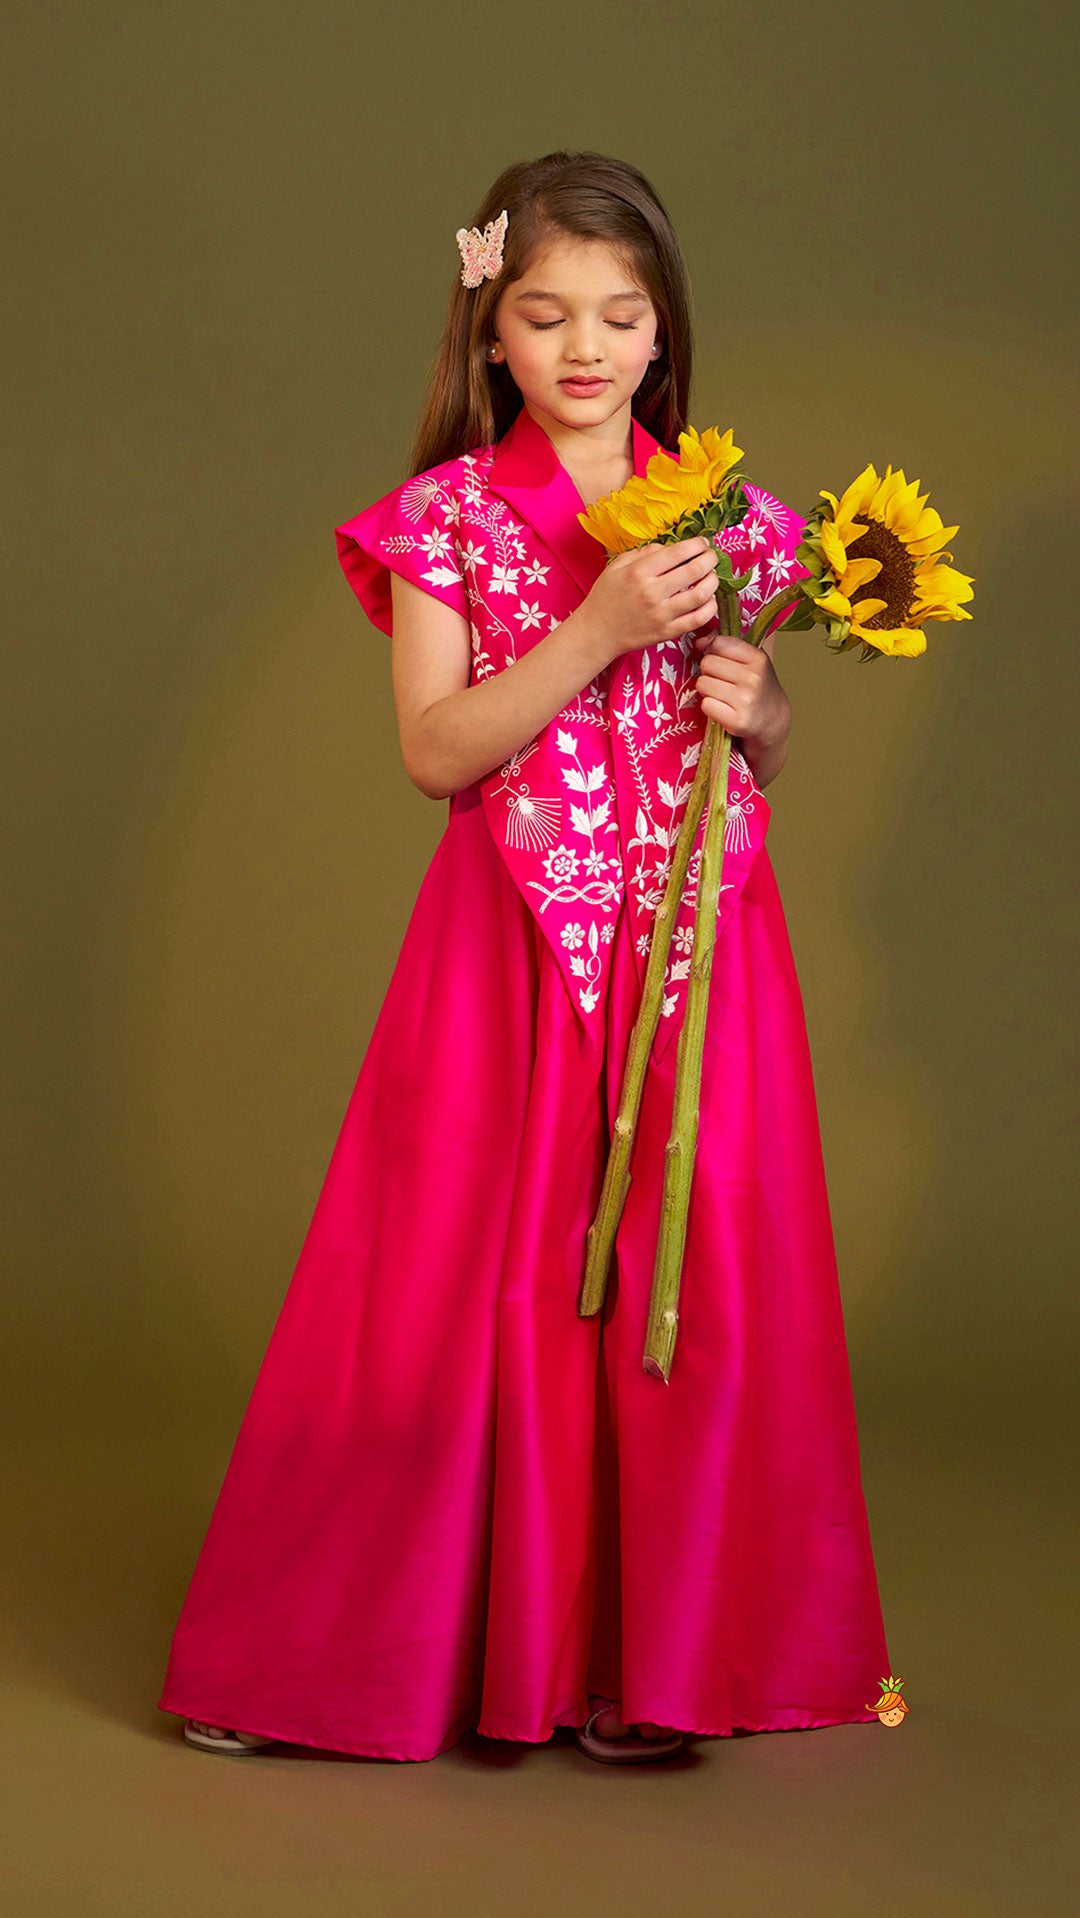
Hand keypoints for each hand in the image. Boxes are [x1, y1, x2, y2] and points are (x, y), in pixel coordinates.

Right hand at [575, 536, 720, 662]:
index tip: (702, 543)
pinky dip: (710, 607)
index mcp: (640, 572)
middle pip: (695, 570)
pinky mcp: (668, 633)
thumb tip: (671, 547)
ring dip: (713, 581)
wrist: (596, 633)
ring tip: (711, 576)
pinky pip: (699, 619)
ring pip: (702, 595)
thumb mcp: (617, 566)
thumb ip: (644, 552)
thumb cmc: (605, 597)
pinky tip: (708, 599)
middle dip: (710, 559)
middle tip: (712, 556)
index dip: (697, 544)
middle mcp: (653, 592)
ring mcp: (662, 615)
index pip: (679, 552)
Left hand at [691, 629, 789, 750]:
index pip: (719, 643)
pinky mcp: (736, 721)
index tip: (723, 661)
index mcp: (758, 659)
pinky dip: (710, 707)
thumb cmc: (757, 686)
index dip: (714, 651)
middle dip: (710, 672)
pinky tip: (723, 708)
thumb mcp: (751, 659)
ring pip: (703, 683)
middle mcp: (753, 678)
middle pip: (707, 663)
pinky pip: (705, 704)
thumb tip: (700, 641)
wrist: (773, 720)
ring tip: (723, 694)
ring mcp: (745, 700)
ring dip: (708, 690)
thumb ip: (726, 644)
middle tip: (723, 681)